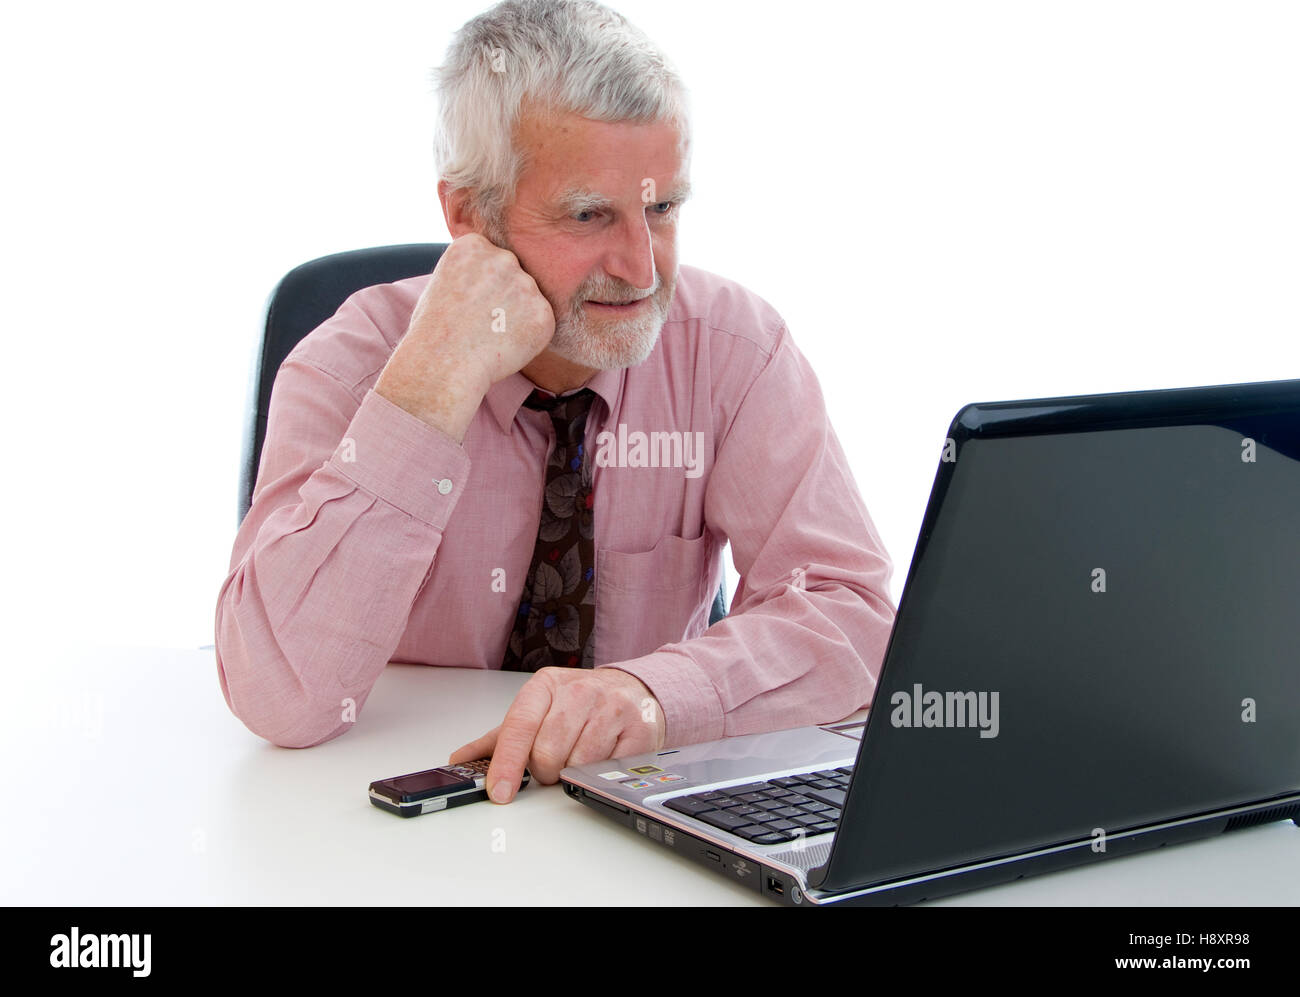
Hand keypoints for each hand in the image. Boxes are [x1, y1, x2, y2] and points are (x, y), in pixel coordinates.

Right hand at [375, 233, 555, 440]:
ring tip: (490, 336)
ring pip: (529, 300)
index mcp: (474, 244)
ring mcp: (526, 284)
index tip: (467, 305)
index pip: (491, 261)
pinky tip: (504, 346)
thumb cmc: (435, 331)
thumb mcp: (443, 283)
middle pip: (514, 276)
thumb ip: (473, 271)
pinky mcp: (543, 312)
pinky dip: (529, 337)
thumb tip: (495, 278)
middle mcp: (503, 257)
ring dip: (517, 318)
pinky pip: (541, 323)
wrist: (443, 363)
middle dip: (504, 298)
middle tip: (482, 324)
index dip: (482, 287)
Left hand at [449, 667, 665, 802]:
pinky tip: (600, 756)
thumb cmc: (579, 703)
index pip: (519, 725)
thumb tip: (460, 759)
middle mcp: (580, 691)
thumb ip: (500, 738)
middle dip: (544, 771)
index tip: (498, 791)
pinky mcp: (638, 729)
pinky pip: (607, 768)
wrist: (632, 690)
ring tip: (576, 757)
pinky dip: (598, 772)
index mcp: (546, 685)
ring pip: (577, 763)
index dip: (506, 762)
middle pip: (548, 751)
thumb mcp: (538, 709)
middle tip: (550, 766)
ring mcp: (611, 708)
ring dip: (571, 773)